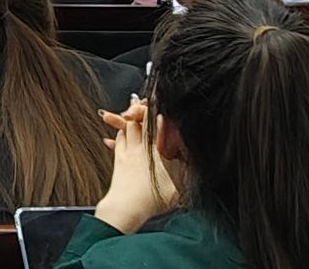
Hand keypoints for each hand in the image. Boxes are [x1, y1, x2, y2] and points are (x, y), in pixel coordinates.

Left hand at [95, 96, 176, 234]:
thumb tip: (190, 154)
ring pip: (127, 128)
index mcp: (155, 150)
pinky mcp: (118, 160)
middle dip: (141, 109)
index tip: (158, 101)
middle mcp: (140, 147)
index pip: (156, 123)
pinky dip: (120, 133)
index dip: (157, 110)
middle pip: (139, 120)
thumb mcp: (180, 184)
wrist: (125, 208)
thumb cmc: (152, 199)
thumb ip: (187, 166)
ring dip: (128, 118)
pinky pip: (118, 140)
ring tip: (128, 110)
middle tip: (142, 100)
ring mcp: (127, 152)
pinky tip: (119, 132)